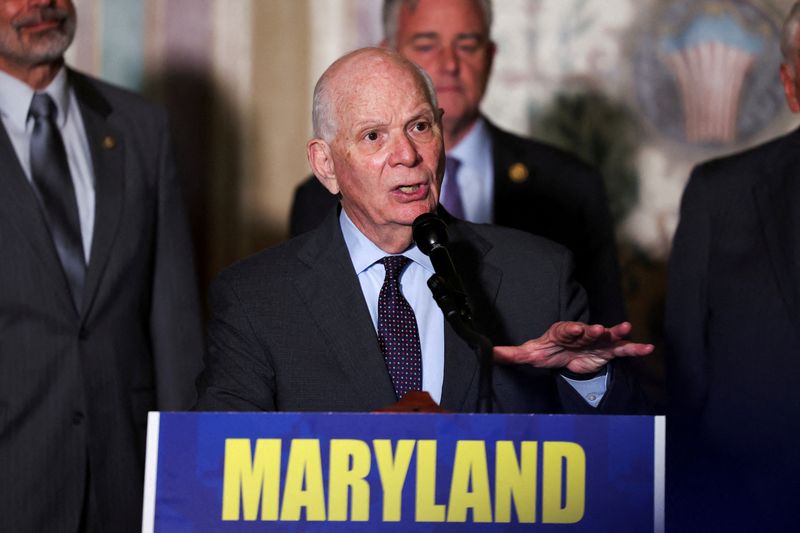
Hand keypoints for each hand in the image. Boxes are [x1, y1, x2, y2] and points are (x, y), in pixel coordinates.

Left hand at [493, 321, 653, 373]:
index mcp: (562, 332)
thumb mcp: (528, 353)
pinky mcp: (607, 352)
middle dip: (593, 330)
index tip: (574, 328)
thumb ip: (510, 354)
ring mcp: (596, 342)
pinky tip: (648, 348)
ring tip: (625, 329)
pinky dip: (635, 348)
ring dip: (616, 333)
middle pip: (588, 331)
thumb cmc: (547, 351)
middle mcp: (581, 334)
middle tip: (599, 329)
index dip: (570, 329)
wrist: (564, 355)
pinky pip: (623, 350)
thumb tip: (488, 353)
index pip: (565, 330)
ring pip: (607, 336)